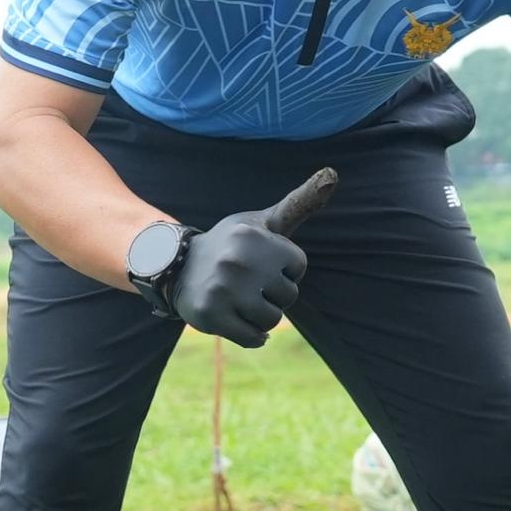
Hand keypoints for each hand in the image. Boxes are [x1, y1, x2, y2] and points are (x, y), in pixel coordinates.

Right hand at [168, 168, 337, 345]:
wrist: (178, 269)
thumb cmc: (232, 246)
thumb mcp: (262, 222)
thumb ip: (298, 203)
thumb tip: (333, 173)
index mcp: (252, 237)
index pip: (298, 266)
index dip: (284, 269)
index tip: (260, 263)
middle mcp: (237, 261)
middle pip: (288, 296)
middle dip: (273, 295)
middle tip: (246, 283)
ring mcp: (222, 290)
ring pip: (272, 319)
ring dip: (261, 316)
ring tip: (241, 301)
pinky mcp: (211, 316)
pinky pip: (254, 338)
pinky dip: (252, 335)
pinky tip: (238, 320)